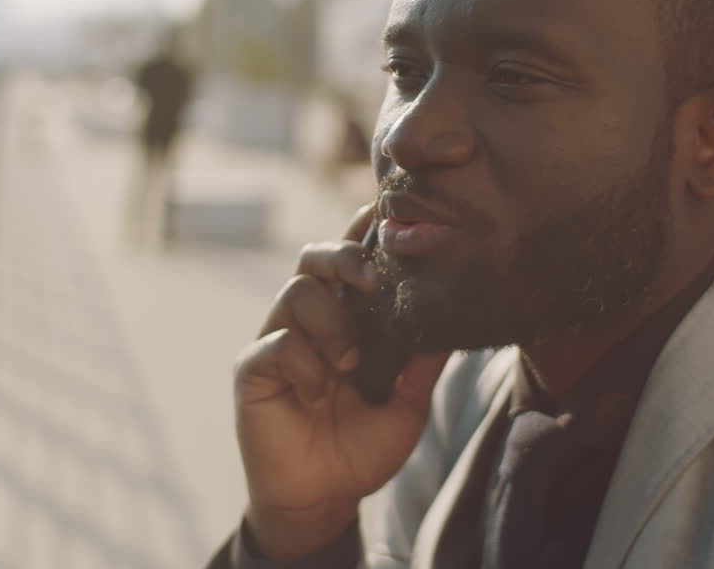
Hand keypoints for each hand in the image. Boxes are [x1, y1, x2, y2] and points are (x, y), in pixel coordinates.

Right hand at [233, 205, 449, 559]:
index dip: (363, 232)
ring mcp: (277, 341)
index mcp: (345, 319)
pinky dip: (306, 365)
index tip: (385, 212)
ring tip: (350, 362)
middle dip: (345, 256)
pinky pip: (277, 343)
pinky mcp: (254, 369)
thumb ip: (424, 361)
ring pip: (296, 292)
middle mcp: (309, 321)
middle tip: (373, 280)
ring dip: (332, 321)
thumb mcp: (408, 404)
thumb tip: (459, 314)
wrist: (323, 499)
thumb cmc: (362, 449)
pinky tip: (319, 394)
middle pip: (314, 257)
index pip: (351, 261)